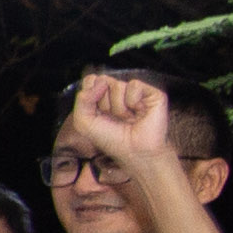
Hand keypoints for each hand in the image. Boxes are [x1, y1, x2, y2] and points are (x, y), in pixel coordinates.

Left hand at [63, 68, 171, 183]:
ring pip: (117, 84)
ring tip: (127, 118)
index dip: (90, 95)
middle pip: (102, 80)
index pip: (90, 80)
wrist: (134, 152)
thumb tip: (99, 81)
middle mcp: (118, 92)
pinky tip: (139, 112)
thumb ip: (82, 100)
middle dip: (104, 103)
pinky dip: (132, 102)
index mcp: (101, 96)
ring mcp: (134, 92)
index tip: (97, 113)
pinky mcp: (151, 92)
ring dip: (118, 107)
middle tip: (114, 118)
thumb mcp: (84, 122)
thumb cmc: (111, 139)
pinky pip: (134, 85)